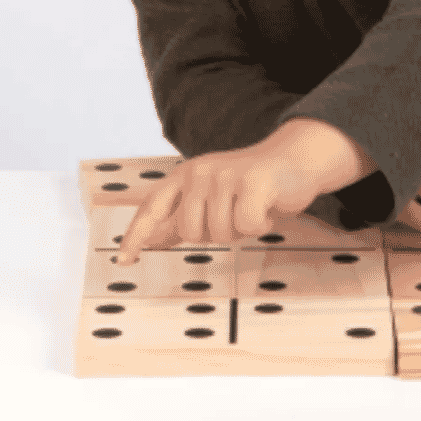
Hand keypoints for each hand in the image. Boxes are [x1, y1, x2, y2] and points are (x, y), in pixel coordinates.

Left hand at [114, 137, 321, 264]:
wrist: (296, 159)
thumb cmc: (252, 184)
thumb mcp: (211, 196)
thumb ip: (181, 216)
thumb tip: (150, 239)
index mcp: (186, 174)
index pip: (153, 206)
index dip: (136, 234)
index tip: (124, 260)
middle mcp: (200, 171)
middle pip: (190, 231)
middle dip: (215, 233)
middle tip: (235, 214)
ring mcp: (225, 175)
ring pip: (220, 232)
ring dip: (241, 230)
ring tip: (252, 208)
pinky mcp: (252, 182)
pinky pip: (246, 226)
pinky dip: (260, 226)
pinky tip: (267, 209)